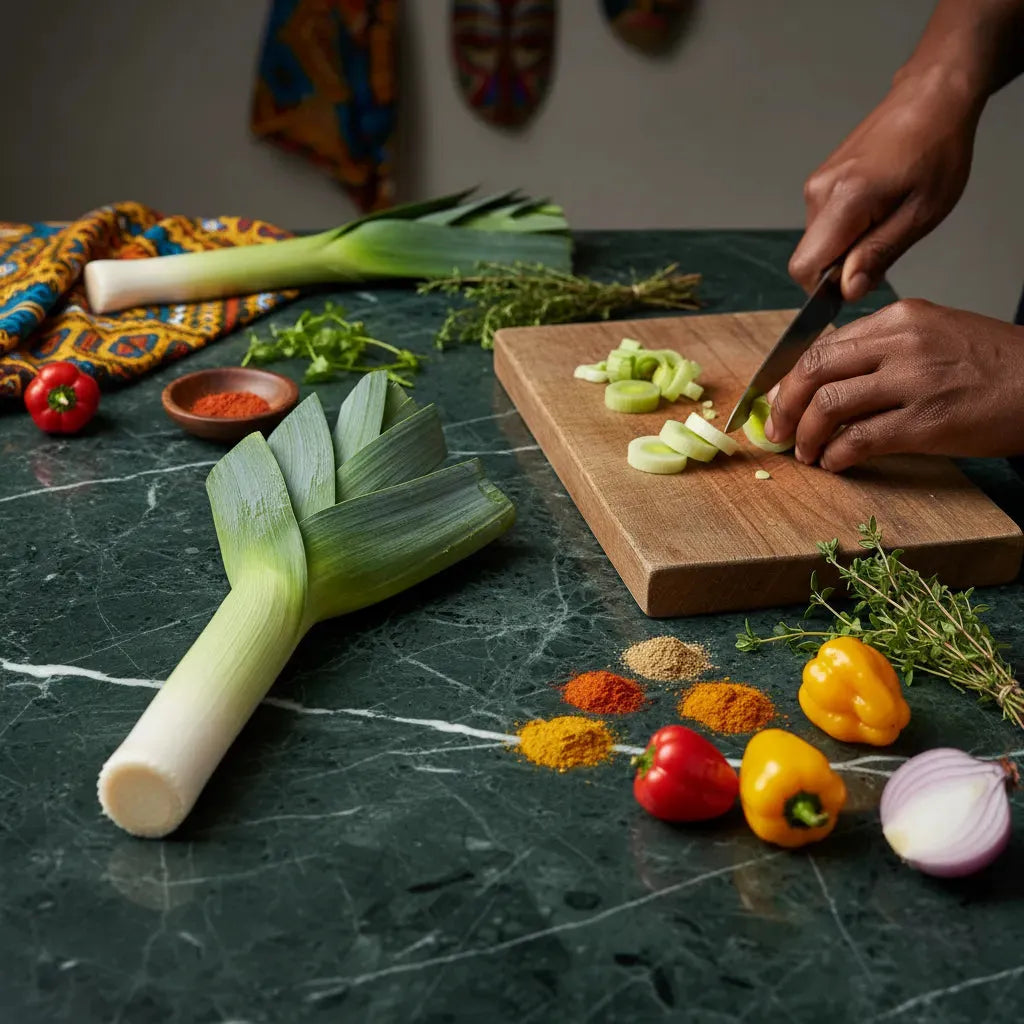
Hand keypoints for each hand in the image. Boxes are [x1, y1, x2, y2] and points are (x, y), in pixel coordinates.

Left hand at [764, 299, 1023, 472]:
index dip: (788, 379)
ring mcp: (914, 381)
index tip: (776, 402)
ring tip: (807, 454)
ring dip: (807, 437)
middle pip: (813, 371)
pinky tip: (836, 464)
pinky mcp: (926, 422)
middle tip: (777, 432)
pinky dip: (837, 456)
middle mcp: (902, 342)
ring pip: (829, 406)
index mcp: (899, 317)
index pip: (822, 346)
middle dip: (784, 407)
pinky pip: (860, 440)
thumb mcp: (934, 334)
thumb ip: (881, 349)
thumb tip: (824, 381)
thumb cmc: (992, 365)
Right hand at [789, 70, 980, 301]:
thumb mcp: (922, 213)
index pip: (805, 267)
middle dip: (843, 268)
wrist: (929, 98)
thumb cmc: (936, 148)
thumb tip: (847, 290)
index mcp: (844, 199)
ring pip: (818, 242)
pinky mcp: (820, 182)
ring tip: (888, 217)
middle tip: (888, 242)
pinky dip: (847, 229)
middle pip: (811, 258)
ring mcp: (816, 185)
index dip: (827, 288)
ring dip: (848, 246)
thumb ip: (879, 254)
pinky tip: (878, 207)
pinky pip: (823, 224)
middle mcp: (819, 192)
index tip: (860, 280)